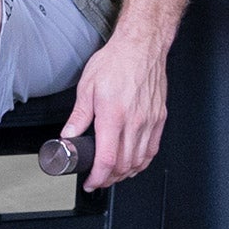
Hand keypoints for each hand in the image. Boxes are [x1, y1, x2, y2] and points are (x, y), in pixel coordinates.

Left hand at [62, 31, 167, 189]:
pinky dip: (142, 162)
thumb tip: (68, 136)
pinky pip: (152, 149)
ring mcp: (149, 121)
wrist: (141, 46)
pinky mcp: (159, 118)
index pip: (107, 159)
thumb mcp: (87, 86)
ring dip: (125, 173)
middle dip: (109, 179)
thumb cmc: (116, 61)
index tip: (91, 182)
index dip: (98, 178)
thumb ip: (78, 116)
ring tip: (113, 174)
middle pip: (124, 165)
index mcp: (113, 116)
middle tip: (98, 179)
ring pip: (139, 161)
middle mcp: (134, 122)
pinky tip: (134, 162)